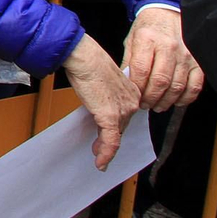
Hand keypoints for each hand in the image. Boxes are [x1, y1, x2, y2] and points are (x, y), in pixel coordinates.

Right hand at [63, 34, 139, 169]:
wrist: (83, 56)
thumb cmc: (88, 60)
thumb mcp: (102, 78)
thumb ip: (106, 93)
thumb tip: (97, 103)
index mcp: (132, 91)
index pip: (126, 115)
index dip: (118, 127)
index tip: (110, 135)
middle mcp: (132, 102)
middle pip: (122, 126)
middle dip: (110, 138)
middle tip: (100, 147)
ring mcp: (123, 110)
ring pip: (116, 135)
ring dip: (106, 148)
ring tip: (97, 155)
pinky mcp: (110, 117)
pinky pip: (110, 141)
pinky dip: (106, 154)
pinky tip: (100, 162)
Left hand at [123, 8, 202, 111]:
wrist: (168, 13)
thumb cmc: (148, 28)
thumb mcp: (132, 40)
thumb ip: (129, 62)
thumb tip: (126, 86)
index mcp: (148, 39)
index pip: (141, 70)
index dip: (137, 88)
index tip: (133, 97)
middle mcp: (169, 47)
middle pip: (160, 81)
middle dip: (151, 98)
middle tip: (145, 105)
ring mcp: (186, 55)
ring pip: (177, 86)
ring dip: (166, 101)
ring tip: (157, 105)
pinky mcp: (198, 62)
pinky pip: (195, 86)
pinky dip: (185, 98)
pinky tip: (176, 101)